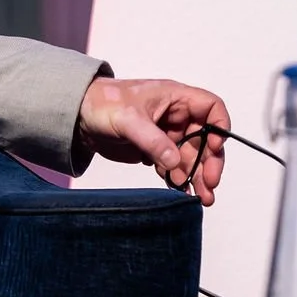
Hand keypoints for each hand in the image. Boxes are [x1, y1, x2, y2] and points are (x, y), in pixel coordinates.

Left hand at [76, 77, 231, 204]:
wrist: (77, 117)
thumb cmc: (103, 104)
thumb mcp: (128, 119)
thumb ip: (153, 140)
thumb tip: (174, 162)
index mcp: (175, 98)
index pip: (211, 107)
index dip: (219, 126)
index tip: (214, 147)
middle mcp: (176, 116)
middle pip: (206, 138)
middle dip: (209, 162)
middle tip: (210, 184)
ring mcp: (166, 134)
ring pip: (191, 156)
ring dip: (197, 176)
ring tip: (203, 198)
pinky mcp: (155, 150)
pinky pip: (174, 166)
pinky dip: (179, 179)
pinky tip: (182, 193)